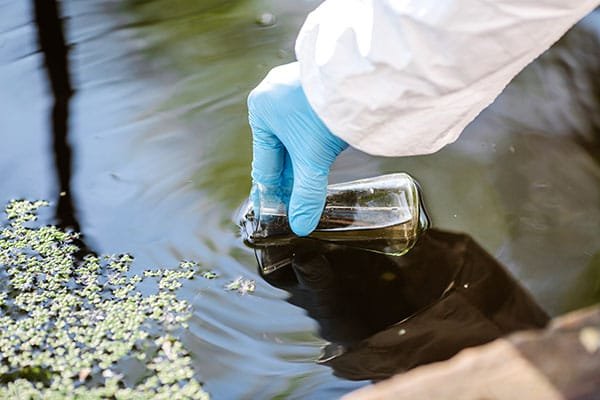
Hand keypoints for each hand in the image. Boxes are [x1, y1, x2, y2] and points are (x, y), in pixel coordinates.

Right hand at [247, 62, 347, 235]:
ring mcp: (294, 86)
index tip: (269, 208)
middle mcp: (273, 95)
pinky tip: (323, 155)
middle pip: (281, 150)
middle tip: (292, 203)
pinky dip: (315, 141)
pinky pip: (310, 121)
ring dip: (304, 160)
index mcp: (260, 110)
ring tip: (309, 185)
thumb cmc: (325, 112)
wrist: (359, 77)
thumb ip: (306, 194)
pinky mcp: (316, 85)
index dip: (270, 190)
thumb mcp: (311, 159)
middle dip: (289, 177)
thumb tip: (300, 225)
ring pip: (296, 136)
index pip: (264, 162)